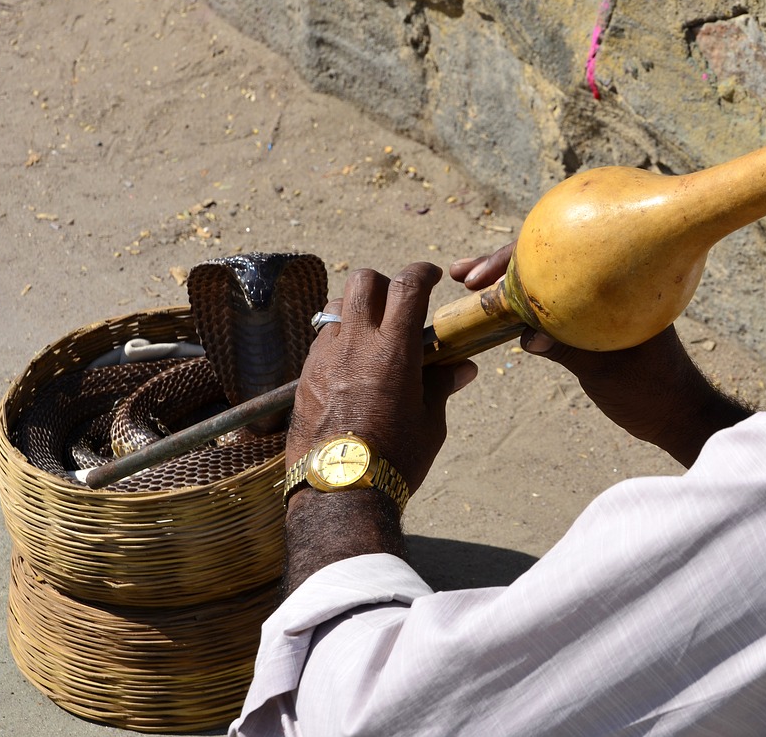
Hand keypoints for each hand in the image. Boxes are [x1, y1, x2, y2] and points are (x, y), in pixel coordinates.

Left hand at [287, 263, 476, 493]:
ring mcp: (324, 357)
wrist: (340, 492)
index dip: (422, 273)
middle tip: (397, 305)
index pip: (408, 286)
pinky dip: (338, 340)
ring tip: (370, 334)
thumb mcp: (429, 422)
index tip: (431, 276)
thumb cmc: (395, 459)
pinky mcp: (304, 376)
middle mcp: (355, 343)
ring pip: (336, 306)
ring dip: (356, 309)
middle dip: (384, 284)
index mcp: (393, 350)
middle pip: (364, 282)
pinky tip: (350, 367)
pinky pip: (321, 340)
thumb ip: (441, 385)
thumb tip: (461, 368)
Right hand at [450, 244, 749, 466]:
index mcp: (618, 281)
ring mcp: (593, 303)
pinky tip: (495, 314)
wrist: (678, 413)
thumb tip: (526, 338)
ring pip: (541, 284)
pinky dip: (520, 309)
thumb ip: (569, 351)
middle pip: (544, 262)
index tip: (483, 275)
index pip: (558, 255)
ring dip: (506, 285)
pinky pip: (546, 308)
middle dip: (501, 265)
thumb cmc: (655, 391)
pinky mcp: (585, 324)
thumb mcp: (609, 371)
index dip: (515, 260)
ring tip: (468, 284)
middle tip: (464, 274)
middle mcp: (604, 283)